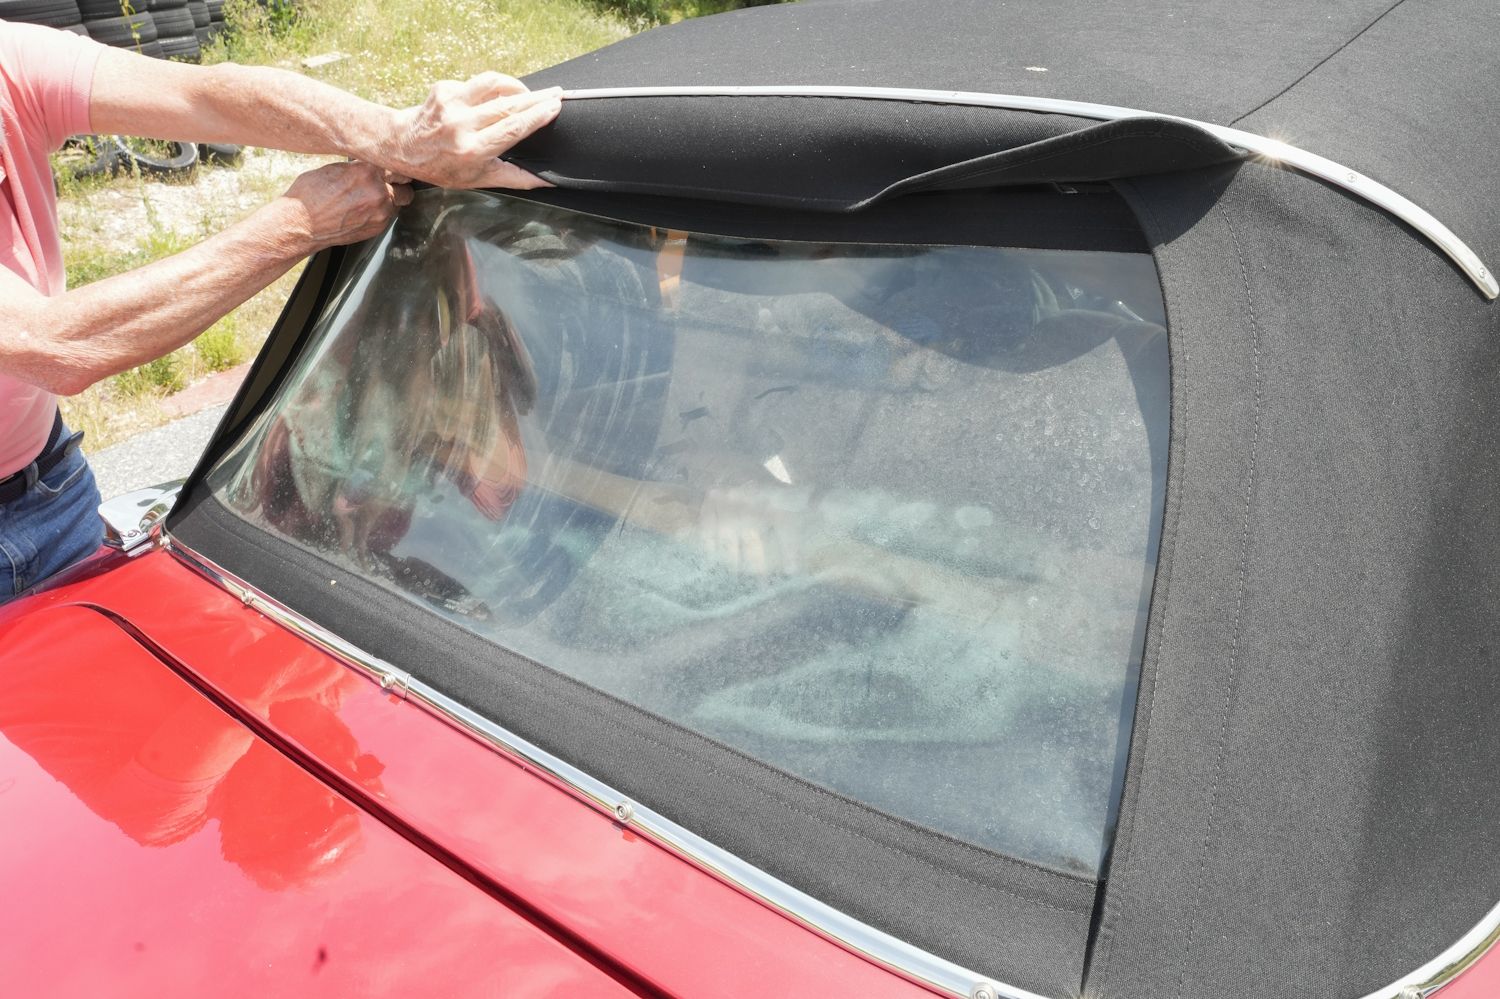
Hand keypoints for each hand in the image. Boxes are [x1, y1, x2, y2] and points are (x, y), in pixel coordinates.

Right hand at [276, 162, 412, 252]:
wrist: (301, 224)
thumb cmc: (310, 195)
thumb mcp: (334, 168)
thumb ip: (359, 167)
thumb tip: (371, 163)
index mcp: (367, 171)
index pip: (396, 164)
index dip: (393, 165)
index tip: (392, 166)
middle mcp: (379, 192)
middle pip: (406, 184)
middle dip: (398, 182)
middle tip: (389, 182)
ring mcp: (381, 212)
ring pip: (399, 201)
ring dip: (391, 198)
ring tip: (371, 198)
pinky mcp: (378, 227)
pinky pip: (389, 215)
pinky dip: (381, 212)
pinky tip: (364, 210)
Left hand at [389, 72, 561, 189]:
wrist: (402, 145)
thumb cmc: (442, 166)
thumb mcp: (479, 179)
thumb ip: (515, 178)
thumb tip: (548, 180)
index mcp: (472, 149)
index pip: (513, 127)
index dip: (537, 115)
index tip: (555, 106)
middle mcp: (461, 124)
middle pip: (508, 104)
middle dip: (536, 97)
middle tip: (557, 93)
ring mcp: (451, 103)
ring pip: (493, 84)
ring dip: (516, 85)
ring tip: (530, 92)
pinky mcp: (444, 88)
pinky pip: (476, 83)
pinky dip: (491, 88)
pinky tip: (496, 96)